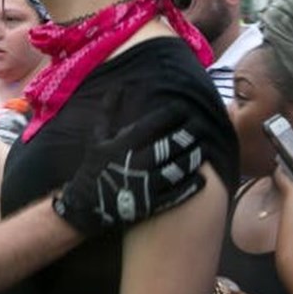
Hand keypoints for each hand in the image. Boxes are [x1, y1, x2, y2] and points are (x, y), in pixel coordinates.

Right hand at [53, 103, 205, 235]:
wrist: (86, 207)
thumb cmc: (94, 168)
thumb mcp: (97, 138)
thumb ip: (108, 111)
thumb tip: (118, 86)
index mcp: (123, 145)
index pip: (152, 124)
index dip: (170, 114)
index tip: (184, 107)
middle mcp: (135, 163)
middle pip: (169, 145)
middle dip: (188, 133)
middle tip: (202, 124)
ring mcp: (144, 185)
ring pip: (177, 168)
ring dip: (194, 157)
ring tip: (206, 147)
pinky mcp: (150, 204)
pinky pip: (176, 194)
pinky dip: (191, 186)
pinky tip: (202, 178)